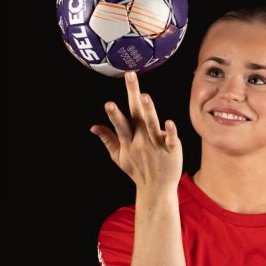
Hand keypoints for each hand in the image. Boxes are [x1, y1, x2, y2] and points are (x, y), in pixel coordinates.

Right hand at [90, 70, 182, 191]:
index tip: (108, 102)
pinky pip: (170, 139)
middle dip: (132, 94)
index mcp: (129, 141)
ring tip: (144, 95)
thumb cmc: (138, 170)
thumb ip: (108, 140)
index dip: (114, 114)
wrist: (157, 189)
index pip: (120, 124)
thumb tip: (93, 126)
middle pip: (136, 115)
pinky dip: (170, 132)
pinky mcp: (171, 149)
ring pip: (151, 124)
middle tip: (130, 76)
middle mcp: (141, 140)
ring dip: (148, 110)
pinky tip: (170, 122)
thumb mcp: (119, 157)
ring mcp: (156, 144)